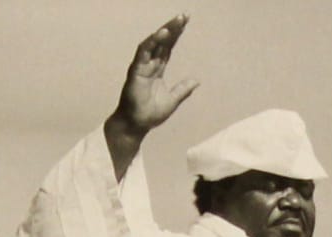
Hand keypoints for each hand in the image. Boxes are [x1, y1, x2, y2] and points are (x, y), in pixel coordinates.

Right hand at [110, 15, 198, 138]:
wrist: (137, 124)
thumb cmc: (150, 113)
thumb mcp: (173, 100)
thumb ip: (183, 90)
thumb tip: (196, 81)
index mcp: (158, 69)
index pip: (168, 47)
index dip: (176, 35)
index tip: (185, 22)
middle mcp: (149, 64)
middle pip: (163, 42)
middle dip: (173, 28)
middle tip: (184, 16)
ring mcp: (142, 66)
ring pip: (153, 43)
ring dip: (164, 31)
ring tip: (176, 22)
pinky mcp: (136, 70)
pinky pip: (144, 52)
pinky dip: (153, 41)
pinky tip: (163, 33)